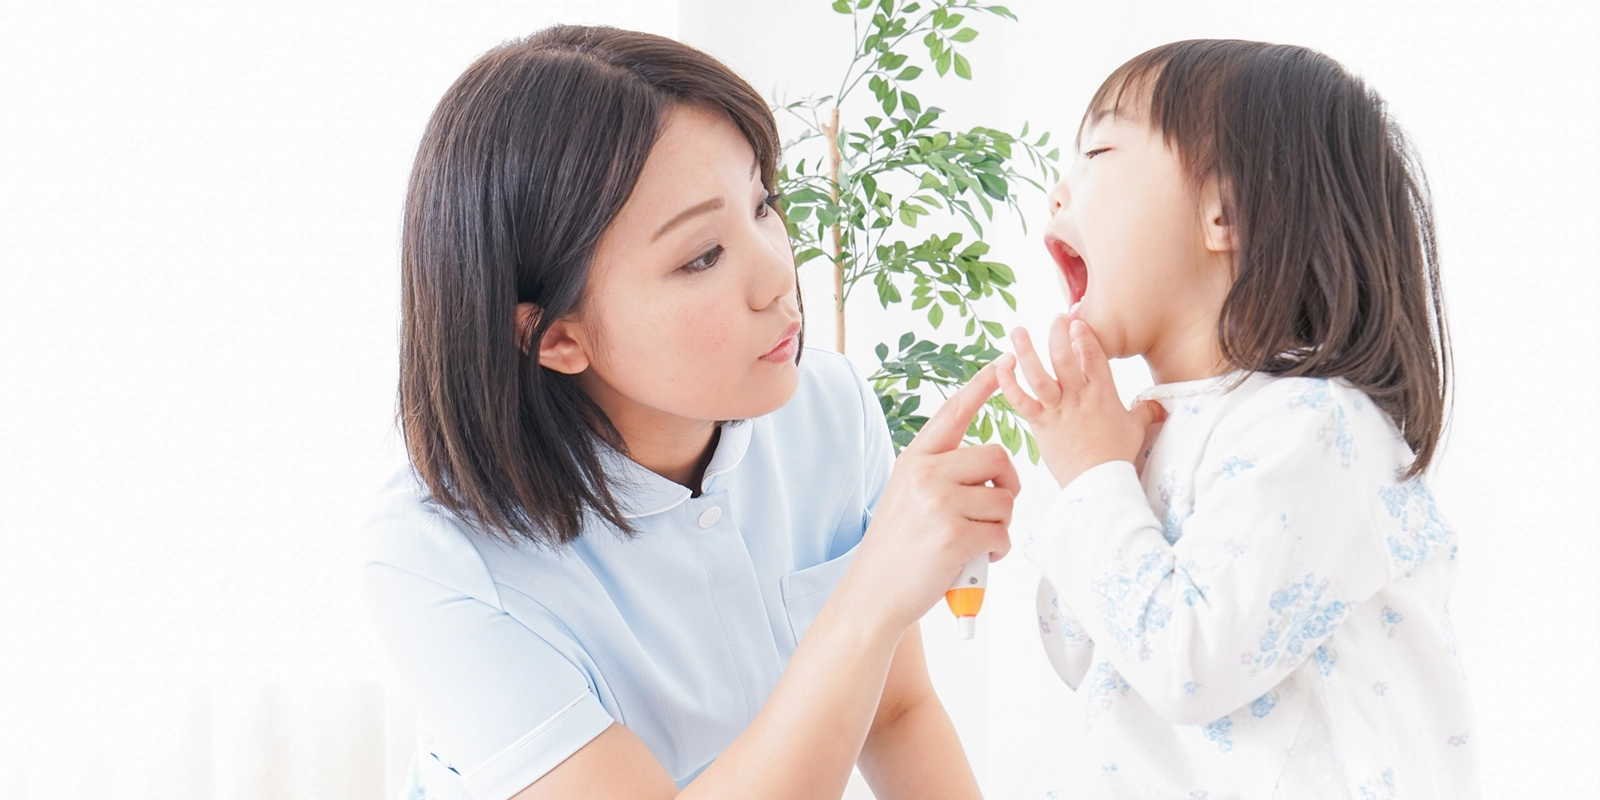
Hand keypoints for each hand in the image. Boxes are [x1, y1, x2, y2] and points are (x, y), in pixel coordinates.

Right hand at [845, 365, 1020, 632]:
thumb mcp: (907, 497)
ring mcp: (938, 502)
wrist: (872, 595)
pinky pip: (1002, 533)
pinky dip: (997, 551)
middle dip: (1006, 488)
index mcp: (914, 460)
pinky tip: (976, 560)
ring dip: (1000, 527)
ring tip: (975, 544)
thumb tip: (989, 470)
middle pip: (998, 458)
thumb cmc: (897, 551)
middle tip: (991, 514)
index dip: (981, 386)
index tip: (1003, 360)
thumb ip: (939, 475)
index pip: (953, 413)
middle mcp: (924, 473)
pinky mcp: (954, 534)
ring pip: (1005, 500)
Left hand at [995, 317, 1166, 487]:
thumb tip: (1159, 405)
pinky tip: (1000, 368)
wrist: (1100, 482)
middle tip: (1054, 319)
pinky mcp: (1041, 424)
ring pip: (1039, 374)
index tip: (1076, 321)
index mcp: (1103, 392)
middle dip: (1058, 333)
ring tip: (1017, 330)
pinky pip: (1021, 401)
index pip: (1094, 355)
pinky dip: (1009, 385)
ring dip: (1026, 351)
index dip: (1084, 335)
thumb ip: (1145, 411)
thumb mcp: (1136, 429)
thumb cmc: (1117, 456)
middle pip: (1064, 357)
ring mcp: (1058, 409)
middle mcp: (1078, 396)